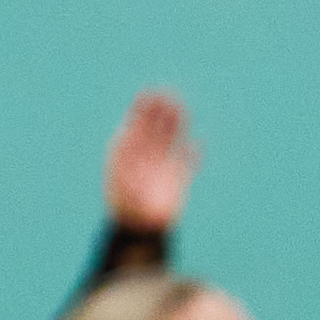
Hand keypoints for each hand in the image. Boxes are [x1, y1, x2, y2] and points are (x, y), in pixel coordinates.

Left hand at [104, 88, 199, 232]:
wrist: (136, 226)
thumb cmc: (123, 200)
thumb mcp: (120, 172)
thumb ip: (126, 152)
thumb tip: (127, 130)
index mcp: (128, 153)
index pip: (136, 124)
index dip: (143, 109)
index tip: (149, 93)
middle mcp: (144, 157)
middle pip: (155, 129)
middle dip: (161, 112)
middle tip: (169, 94)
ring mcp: (161, 167)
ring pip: (171, 141)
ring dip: (177, 126)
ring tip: (183, 110)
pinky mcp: (176, 182)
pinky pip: (186, 165)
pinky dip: (193, 155)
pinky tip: (199, 145)